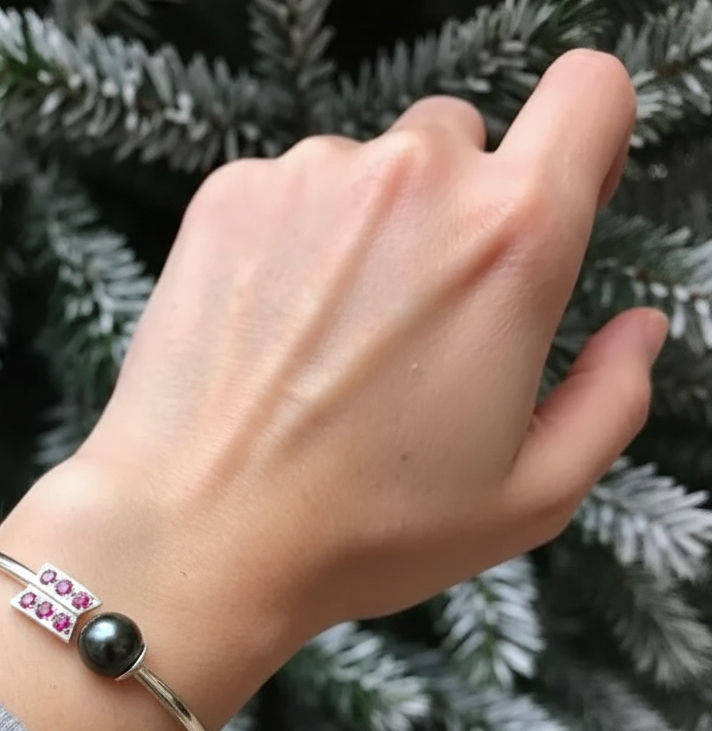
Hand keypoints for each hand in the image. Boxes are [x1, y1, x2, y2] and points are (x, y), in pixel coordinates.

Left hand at [45, 48, 664, 646]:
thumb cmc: (366, 530)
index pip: (590, 91)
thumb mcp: (531, 496)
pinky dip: (292, 240)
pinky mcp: (227, 196)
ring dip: (368, 228)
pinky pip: (287, 189)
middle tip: (417, 316)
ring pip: (370, 167)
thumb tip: (637, 330)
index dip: (584, 139)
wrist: (198, 534)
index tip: (554, 197)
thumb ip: (614, 397)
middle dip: (457, 209)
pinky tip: (271, 328)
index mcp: (512, 237)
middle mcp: (413, 178)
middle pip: (466, 139)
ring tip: (329, 339)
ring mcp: (308, 178)